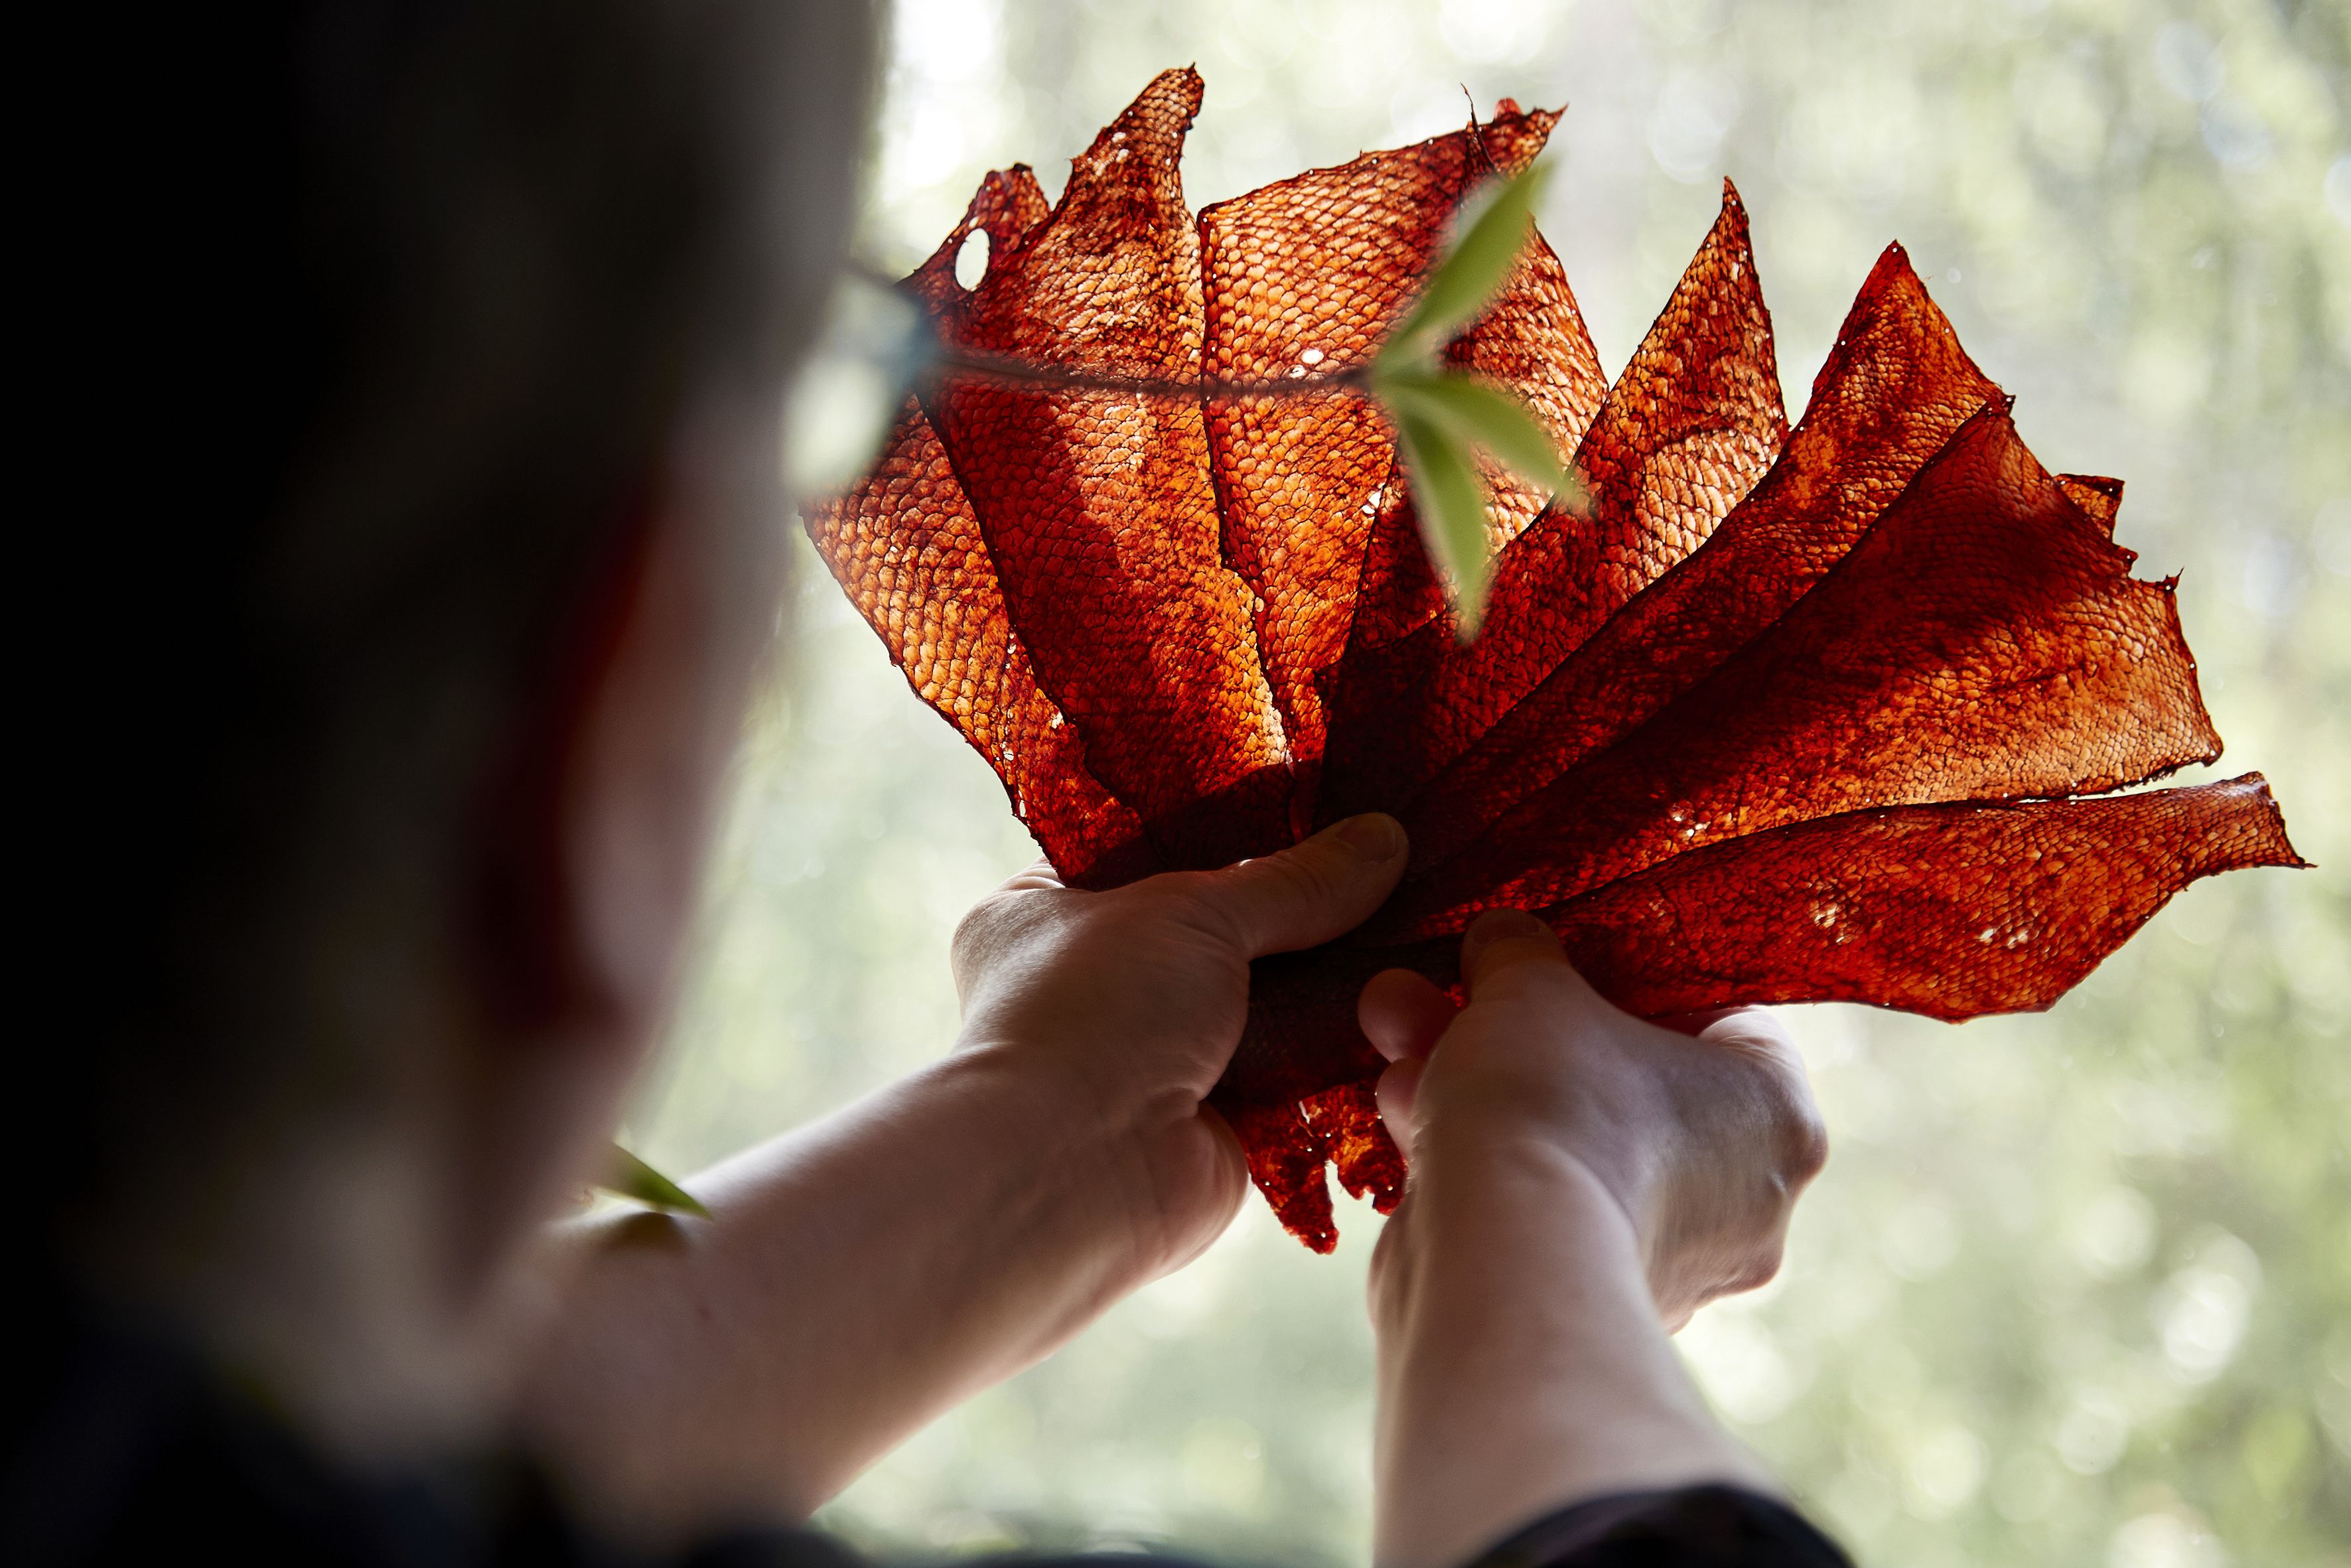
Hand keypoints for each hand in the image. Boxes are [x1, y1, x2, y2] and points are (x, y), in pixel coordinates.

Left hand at [950, 812, 1408, 1274]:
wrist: (1077, 1171)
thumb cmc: (1092, 1015)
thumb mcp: (1194, 912)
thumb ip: (1291, 880)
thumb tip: (1382, 837)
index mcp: (1046, 911)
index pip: (1145, 851)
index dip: (1226, 831)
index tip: (1312, 807)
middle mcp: (1093, 983)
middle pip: (1217, 930)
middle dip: (1292, 913)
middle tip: (1381, 864)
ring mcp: (1151, 1055)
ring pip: (1261, 1003)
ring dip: (1324, 982)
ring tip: (1410, 924)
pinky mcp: (1210, 1120)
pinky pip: (1289, 1072)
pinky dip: (1333, 1051)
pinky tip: (1397, 1006)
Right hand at [1360, 908, 1825, 1567]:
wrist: (1498, 1267)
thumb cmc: (1552, 1102)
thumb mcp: (1531, 984)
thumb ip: (1521, 950)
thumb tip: (1503, 939)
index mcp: (1776, 1115)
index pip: (1722, 1015)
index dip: (1630, 970)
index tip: (1560, 954)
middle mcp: (1743, 1200)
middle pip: (1623, 1077)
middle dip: (1518, 1027)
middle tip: (1448, 986)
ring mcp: (1668, 1262)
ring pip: (1567, 1139)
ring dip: (1477, 1080)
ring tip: (1396, 1031)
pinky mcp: (1584, 1299)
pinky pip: (1534, 1202)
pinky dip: (1472, 1155)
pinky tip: (1397, 1106)